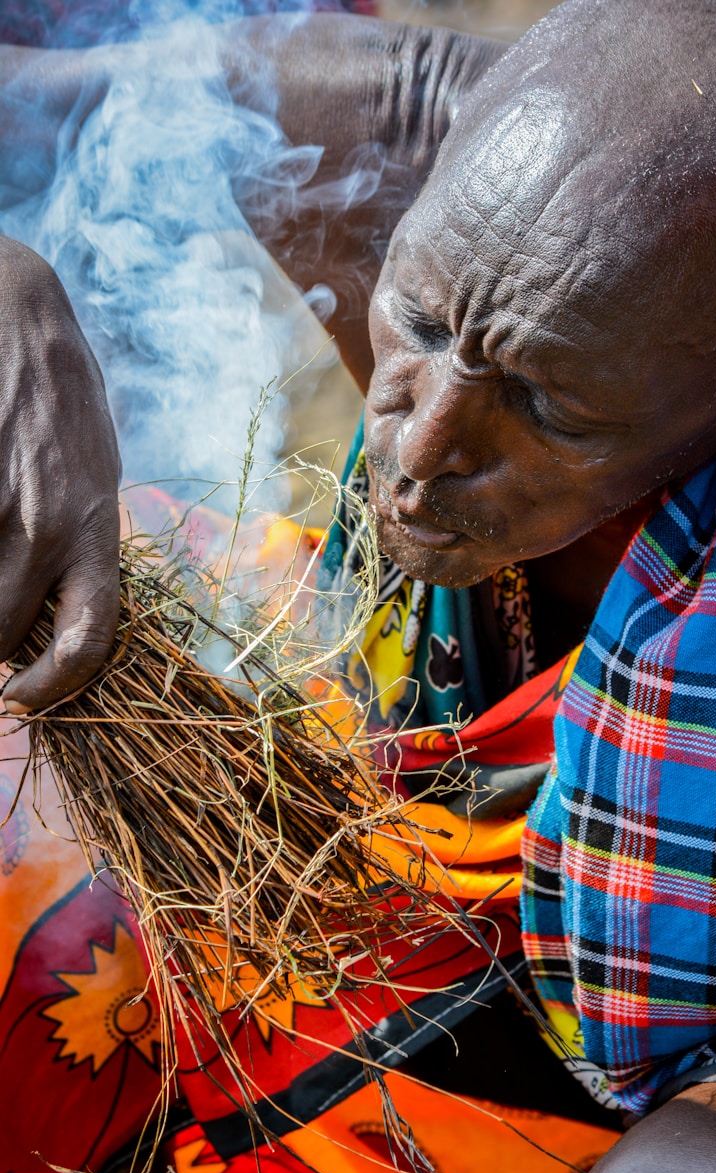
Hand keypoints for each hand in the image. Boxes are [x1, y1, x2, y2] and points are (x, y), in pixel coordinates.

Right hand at [0, 237, 120, 712]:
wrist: (16, 315)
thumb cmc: (60, 401)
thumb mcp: (95, 474)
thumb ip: (81, 542)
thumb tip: (59, 610)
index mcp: (95, 527)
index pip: (91, 638)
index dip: (57, 688)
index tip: (27, 703)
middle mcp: (46, 525)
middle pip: (2, 637)